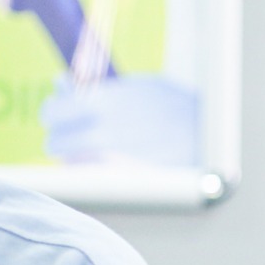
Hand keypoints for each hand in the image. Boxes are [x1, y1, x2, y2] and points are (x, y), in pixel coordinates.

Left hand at [40, 74, 198, 165]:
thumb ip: (96, 86)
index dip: (54, 113)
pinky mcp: (121, 181)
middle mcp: (101, 133)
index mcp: (101, 103)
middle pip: (57, 143)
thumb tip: (61, 83)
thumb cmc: (177, 106)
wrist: (211, 137)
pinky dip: (92, 171)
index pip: (54, 112)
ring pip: (72, 164)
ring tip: (94, 149)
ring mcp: (111, 160)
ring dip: (75, 156)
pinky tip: (107, 163)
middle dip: (63, 138)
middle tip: (75, 135)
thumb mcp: (138, 85)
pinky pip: (92, 179)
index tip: (59, 115)